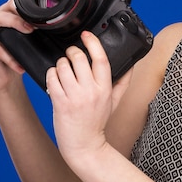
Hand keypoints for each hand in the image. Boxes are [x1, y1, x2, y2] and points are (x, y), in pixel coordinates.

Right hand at [0, 0, 34, 90]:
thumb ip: (33, 29)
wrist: (5, 77)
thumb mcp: (26, 39)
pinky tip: (20, 65)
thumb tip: (56, 27)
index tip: (39, 14)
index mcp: (5, 15)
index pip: (11, 4)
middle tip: (33, 27)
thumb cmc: (17, 56)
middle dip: (18, 18)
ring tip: (29, 34)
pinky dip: (10, 58)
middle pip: (2, 12)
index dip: (23, 7)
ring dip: (13, 28)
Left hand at [46, 31, 131, 167]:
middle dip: (72, 52)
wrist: (85, 146)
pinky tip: (55, 79)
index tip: (86, 35)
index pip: (101, 59)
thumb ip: (123, 82)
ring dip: (60, 64)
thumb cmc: (98, 122)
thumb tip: (131, 64)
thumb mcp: (114, 102)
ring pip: (62, 66)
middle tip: (71, 56)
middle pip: (79, 58)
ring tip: (62, 70)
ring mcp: (74, 97)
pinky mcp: (60, 103)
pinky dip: (50, 75)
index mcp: (105, 88)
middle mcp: (91, 91)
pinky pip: (51, 79)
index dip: (92, 43)